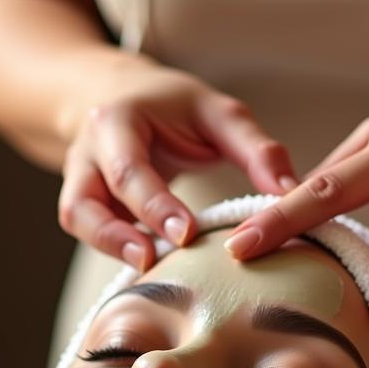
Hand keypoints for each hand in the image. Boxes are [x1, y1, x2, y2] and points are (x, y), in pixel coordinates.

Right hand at [58, 63, 298, 271]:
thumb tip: (292, 192)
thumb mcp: (217, 113)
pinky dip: (112, 249)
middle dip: (121, 233)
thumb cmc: (173, 107)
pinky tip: (147, 267)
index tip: (186, 234)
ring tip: (145, 270)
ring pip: (77, 218)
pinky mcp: (83, 203)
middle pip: (89, 198)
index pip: (129, 168)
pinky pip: (88, 230)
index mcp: (118, 120)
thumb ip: (255, 149)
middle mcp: (89, 150)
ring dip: (108, 247)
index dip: (154, 204)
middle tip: (155, 260)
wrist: (119, 97)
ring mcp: (80, 178)